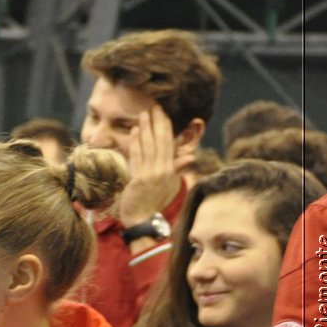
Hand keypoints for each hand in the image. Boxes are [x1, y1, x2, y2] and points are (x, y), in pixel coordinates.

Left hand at [116, 105, 192, 226]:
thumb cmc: (153, 202)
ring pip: (149, 147)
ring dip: (146, 129)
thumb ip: (175, 168)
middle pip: (161, 142)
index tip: (163, 114)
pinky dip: (136, 143)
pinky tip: (135, 131)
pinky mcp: (140, 179)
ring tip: (143, 114)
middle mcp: (163, 170)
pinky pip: (138, 157)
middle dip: (157, 123)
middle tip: (154, 107)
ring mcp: (152, 174)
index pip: (169, 144)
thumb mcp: (168, 184)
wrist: (143, 220)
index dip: (166, 128)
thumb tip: (190, 155)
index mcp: (170, 170)